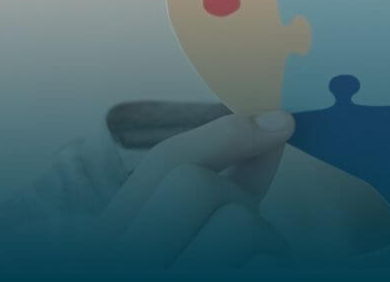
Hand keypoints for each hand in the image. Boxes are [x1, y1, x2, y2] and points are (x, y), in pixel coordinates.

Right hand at [79, 110, 294, 267]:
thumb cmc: (182, 276)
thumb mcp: (182, 243)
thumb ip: (222, 188)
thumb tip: (272, 128)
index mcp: (107, 245)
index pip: (165, 166)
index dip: (227, 133)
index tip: (282, 122)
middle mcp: (125, 262)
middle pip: (196, 186)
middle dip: (239, 204)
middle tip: (246, 246)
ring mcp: (166, 281)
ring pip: (240, 223)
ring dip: (266, 246)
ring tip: (248, 271)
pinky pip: (263, 267)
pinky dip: (276, 267)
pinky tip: (258, 278)